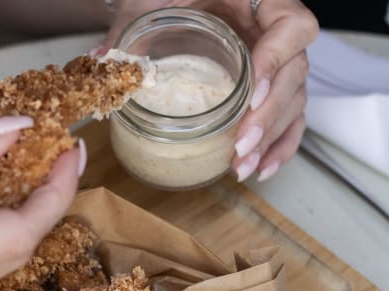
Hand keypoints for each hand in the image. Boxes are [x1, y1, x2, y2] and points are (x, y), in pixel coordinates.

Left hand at [97, 0, 317, 181]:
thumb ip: (130, 26)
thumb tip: (101, 59)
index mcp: (260, 1)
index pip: (292, 27)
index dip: (276, 59)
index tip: (250, 90)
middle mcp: (275, 31)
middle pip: (294, 74)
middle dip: (268, 116)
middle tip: (239, 144)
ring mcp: (277, 60)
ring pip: (294, 100)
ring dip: (271, 138)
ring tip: (243, 167)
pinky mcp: (271, 84)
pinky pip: (290, 114)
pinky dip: (279, 143)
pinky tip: (262, 167)